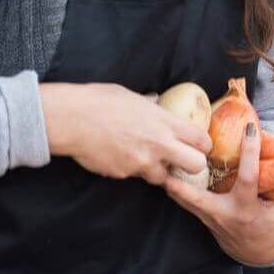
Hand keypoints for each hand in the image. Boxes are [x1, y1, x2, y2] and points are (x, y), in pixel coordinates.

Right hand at [42, 82, 209, 183]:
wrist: (70, 119)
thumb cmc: (98, 101)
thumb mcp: (130, 96)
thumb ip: (149, 105)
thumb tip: (155, 101)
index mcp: (164, 121)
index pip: (201, 139)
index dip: (203, 145)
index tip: (199, 146)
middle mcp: (158, 144)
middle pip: (196, 165)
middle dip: (192, 165)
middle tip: (182, 160)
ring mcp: (142, 162)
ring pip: (163, 177)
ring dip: (157, 170)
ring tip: (143, 157)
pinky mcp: (125, 174)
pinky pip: (136, 176)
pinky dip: (132, 170)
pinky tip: (120, 156)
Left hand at [164, 122, 273, 264]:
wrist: (261, 252)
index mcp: (248, 210)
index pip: (248, 177)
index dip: (250, 152)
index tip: (249, 129)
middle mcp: (226, 215)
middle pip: (198, 199)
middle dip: (182, 186)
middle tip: (171, 165)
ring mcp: (211, 220)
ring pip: (187, 202)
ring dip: (173, 186)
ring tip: (161, 165)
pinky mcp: (204, 220)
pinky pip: (188, 203)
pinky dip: (178, 190)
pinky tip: (167, 175)